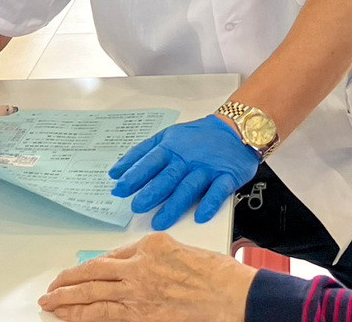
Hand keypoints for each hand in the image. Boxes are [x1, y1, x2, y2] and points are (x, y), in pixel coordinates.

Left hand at [39, 232, 255, 321]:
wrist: (230, 295)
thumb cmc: (217, 275)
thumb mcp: (184, 251)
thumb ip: (157, 257)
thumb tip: (140, 269)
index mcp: (151, 243)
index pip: (112, 255)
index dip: (91, 266)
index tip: (81, 271)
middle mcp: (139, 265)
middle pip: (93, 272)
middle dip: (68, 281)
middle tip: (53, 285)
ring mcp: (136, 290)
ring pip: (90, 293)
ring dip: (65, 298)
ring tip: (50, 301)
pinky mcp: (138, 313)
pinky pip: (100, 314)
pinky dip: (80, 315)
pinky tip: (67, 315)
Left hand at [110, 115, 257, 229]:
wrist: (236, 129)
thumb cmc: (198, 137)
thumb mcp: (167, 137)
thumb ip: (141, 154)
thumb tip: (115, 173)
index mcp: (172, 148)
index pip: (151, 161)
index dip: (135, 175)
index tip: (120, 189)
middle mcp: (189, 158)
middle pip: (169, 176)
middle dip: (152, 192)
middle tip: (137, 207)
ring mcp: (209, 167)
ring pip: (190, 186)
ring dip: (175, 205)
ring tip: (160, 221)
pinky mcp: (227, 176)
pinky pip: (218, 191)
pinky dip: (209, 204)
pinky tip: (200, 216)